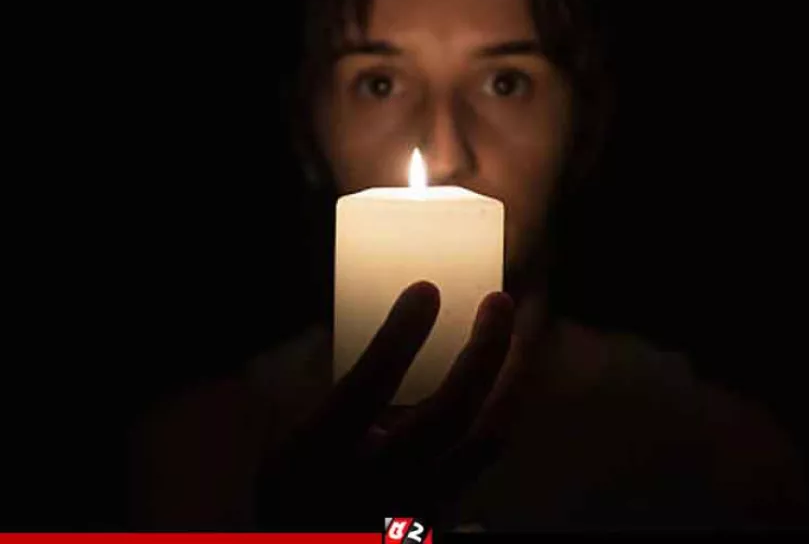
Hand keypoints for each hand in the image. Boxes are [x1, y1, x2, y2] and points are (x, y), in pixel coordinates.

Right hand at [254, 281, 520, 531]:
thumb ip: (331, 399)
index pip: (368, 386)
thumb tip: (376, 341)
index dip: (400, 336)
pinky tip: (507, 390)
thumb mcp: (286, 450)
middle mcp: (376, 483)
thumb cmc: (291, 501)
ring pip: (482, 445)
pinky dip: (499, 417)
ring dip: (509, 385)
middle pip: (446, 413)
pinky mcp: (440, 518)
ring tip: (521, 341)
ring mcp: (416, 507)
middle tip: (499, 301)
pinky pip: (481, 463)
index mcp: (319, 455)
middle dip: (481, 351)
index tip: (427, 290)